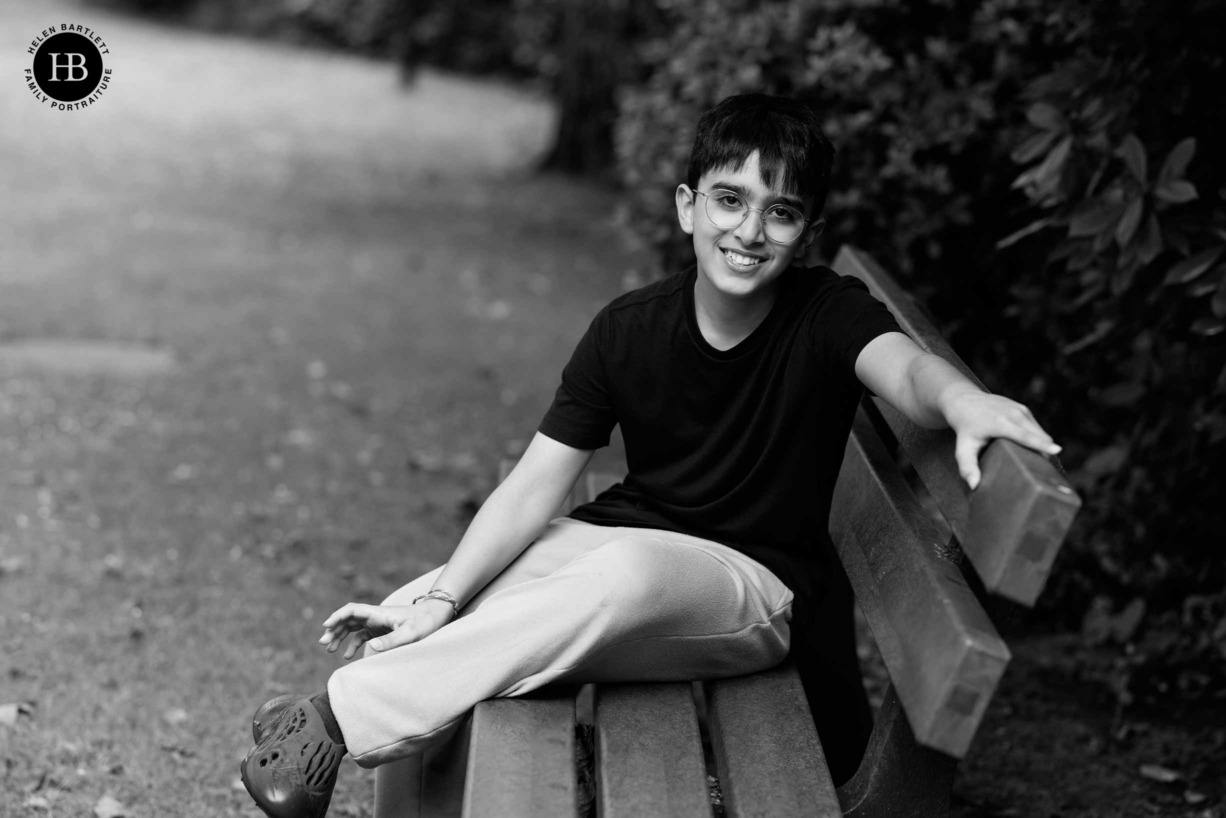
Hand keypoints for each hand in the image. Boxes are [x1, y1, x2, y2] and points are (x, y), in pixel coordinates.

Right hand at [319, 599, 454, 659]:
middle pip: (348, 619)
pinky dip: (352, 644)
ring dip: (340, 636)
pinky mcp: (382, 631)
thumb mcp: (410, 634)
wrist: (437, 616)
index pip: (352, 610)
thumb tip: (369, 647)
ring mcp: (378, 623)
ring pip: (353, 627)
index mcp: (379, 613)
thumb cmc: (425, 623)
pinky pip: (362, 636)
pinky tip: (347, 656)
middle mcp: (375, 616)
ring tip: (329, 649)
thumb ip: (391, 641)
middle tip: (324, 643)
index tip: (326, 626)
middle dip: (334, 629)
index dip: (337, 616)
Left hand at [943, 389, 1060, 489]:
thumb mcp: (963, 448)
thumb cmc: (964, 428)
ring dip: (1043, 446)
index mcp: (1001, 423)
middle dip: (1046, 453)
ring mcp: (1020, 410)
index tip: (1056, 450)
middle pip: (1039, 436)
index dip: (1041, 444)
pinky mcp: (1024, 409)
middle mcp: (1014, 414)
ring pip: (1041, 433)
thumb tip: (974, 485)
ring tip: (1040, 465)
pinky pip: (1037, 428)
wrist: (964, 400)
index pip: (1025, 436)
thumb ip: (967, 467)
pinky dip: (1038, 439)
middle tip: (1046, 475)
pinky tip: (1035, 451)